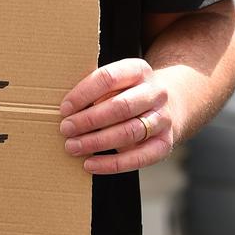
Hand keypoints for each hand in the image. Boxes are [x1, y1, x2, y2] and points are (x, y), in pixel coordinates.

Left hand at [59, 58, 172, 173]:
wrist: (169, 104)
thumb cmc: (128, 92)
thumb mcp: (116, 82)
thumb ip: (96, 90)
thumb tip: (67, 110)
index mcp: (138, 70)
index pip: (108, 78)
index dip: (84, 94)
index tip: (64, 108)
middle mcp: (155, 92)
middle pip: (121, 107)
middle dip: (89, 120)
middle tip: (66, 129)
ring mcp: (163, 118)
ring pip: (129, 132)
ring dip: (97, 142)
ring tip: (73, 146)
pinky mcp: (165, 144)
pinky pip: (139, 158)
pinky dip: (112, 164)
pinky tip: (90, 164)